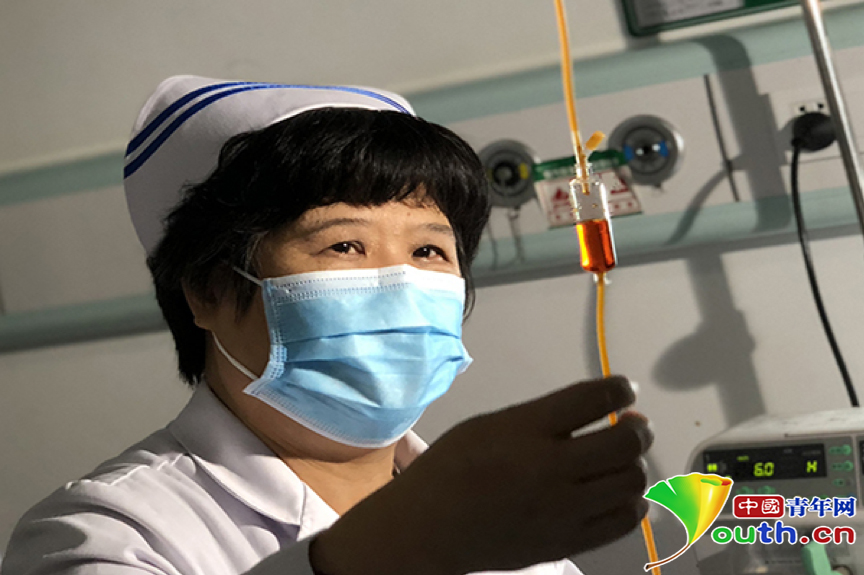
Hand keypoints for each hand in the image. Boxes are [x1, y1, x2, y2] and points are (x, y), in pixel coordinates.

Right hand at [310, 376, 651, 574]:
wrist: (429, 527)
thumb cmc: (453, 468)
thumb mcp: (491, 424)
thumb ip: (543, 416)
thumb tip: (598, 413)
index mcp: (527, 430)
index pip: (595, 398)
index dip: (621, 389)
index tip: (624, 390)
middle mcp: (551, 467)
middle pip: (625, 442)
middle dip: (638, 428)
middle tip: (632, 425)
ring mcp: (562, 509)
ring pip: (631, 481)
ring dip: (634, 464)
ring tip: (620, 460)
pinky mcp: (566, 542)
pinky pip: (622, 521)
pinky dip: (631, 503)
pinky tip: (618, 494)